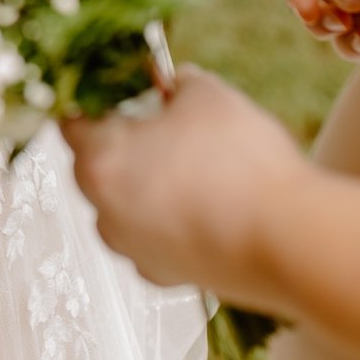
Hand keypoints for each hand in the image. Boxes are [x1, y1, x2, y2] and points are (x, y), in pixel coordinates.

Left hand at [62, 65, 305, 305]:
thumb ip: (177, 82)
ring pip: (125, 205)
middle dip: (125, 140)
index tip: (120, 86)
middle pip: (97, 165)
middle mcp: (105, 213)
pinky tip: (208, 202)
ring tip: (194, 162)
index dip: (95, 97)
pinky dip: (171, 219)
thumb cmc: (240, 163)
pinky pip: (154, 237)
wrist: (288, 241)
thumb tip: (172, 84)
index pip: (72, 121)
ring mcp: (134, 251)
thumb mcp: (207, 94)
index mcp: (100, 163)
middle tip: (164, 119)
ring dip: (147, 182)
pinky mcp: (167, 277)